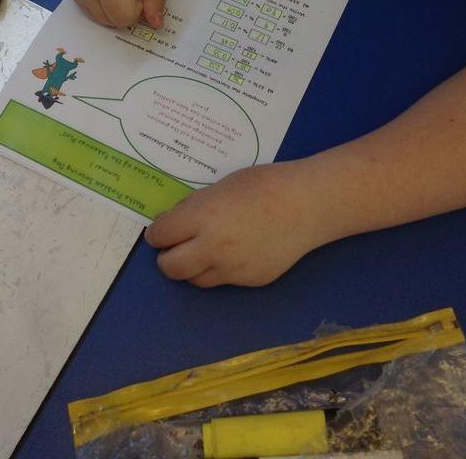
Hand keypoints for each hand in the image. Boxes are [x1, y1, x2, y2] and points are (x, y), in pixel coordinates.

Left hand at [144, 162, 324, 287]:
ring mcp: (232, 269)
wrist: (308, 204)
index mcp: (202, 217)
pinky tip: (236, 251)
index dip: (157, 233)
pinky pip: (224, 280)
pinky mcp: (250, 281)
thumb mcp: (222, 186)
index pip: (161, 236)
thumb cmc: (265, 184)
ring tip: (205, 249)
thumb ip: (196, 206)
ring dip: (193, 266)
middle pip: (170, 268)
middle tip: (174, 247)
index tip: (161, 231)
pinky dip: (221, 269)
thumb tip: (174, 220)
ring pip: (196, 280)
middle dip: (167, 258)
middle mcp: (212, 247)